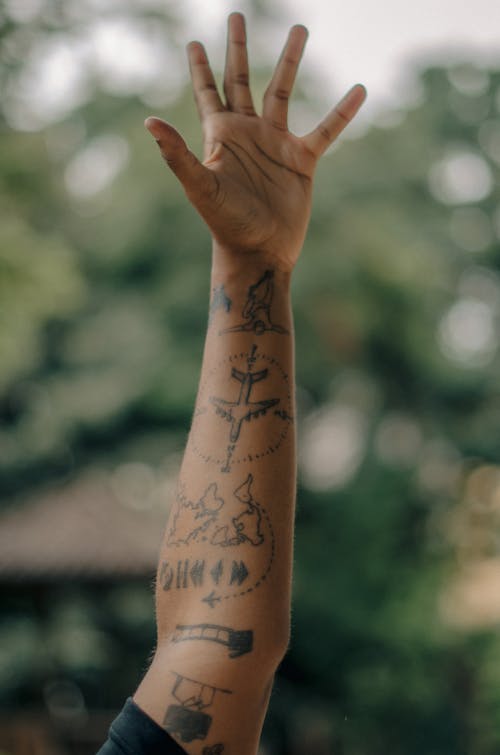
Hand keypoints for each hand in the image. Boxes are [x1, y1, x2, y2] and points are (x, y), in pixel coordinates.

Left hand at [145, 12, 365, 272]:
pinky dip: (342, 112)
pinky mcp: (301, 161)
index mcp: (221, 136)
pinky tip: (358, 90)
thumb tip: (149, 121)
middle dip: (238, 49)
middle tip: (237, 16)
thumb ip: (177, 154)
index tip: (194, 42)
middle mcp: (247, 134)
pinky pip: (325, 130)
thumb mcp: (201, 187)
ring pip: (283, 93)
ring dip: (291, 61)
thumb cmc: (226, 223)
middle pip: (242, 80)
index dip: (200, 67)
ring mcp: (275, 145)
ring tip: (301, 29)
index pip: (208, 92)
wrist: (260, 251)